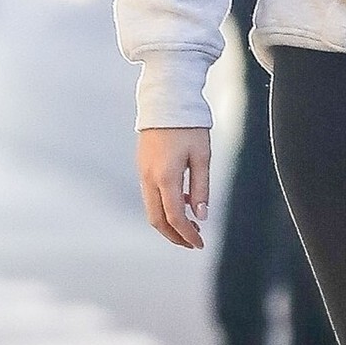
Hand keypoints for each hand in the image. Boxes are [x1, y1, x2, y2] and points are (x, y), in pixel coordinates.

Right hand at [138, 127, 210, 249]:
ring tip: (191, 225)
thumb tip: (201, 215)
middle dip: (174, 235)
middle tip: (192, 242)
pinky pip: (151, 195)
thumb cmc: (187, 126)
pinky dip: (164, 206)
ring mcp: (143, 172)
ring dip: (169, 222)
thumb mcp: (202, 157)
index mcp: (165, 177)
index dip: (188, 235)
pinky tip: (182, 202)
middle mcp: (149, 178)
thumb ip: (201, 188)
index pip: (175, 218)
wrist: (166, 101)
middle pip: (157, 220)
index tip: (200, 243)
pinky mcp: (143, 167)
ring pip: (152, 209)